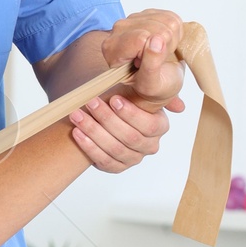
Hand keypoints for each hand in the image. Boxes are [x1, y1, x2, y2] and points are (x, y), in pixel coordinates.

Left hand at [67, 12, 186, 172]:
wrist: (95, 105)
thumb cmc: (116, 93)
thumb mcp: (131, 84)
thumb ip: (149, 81)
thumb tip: (169, 80)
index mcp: (158, 124)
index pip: (149, 125)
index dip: (131, 114)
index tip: (114, 98)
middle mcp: (149, 144)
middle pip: (131, 138)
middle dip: (107, 119)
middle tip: (91, 103)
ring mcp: (132, 158)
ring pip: (115, 149)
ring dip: (93, 131)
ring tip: (77, 115)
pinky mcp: (115, 166)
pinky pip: (103, 161)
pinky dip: (88, 146)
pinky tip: (76, 132)